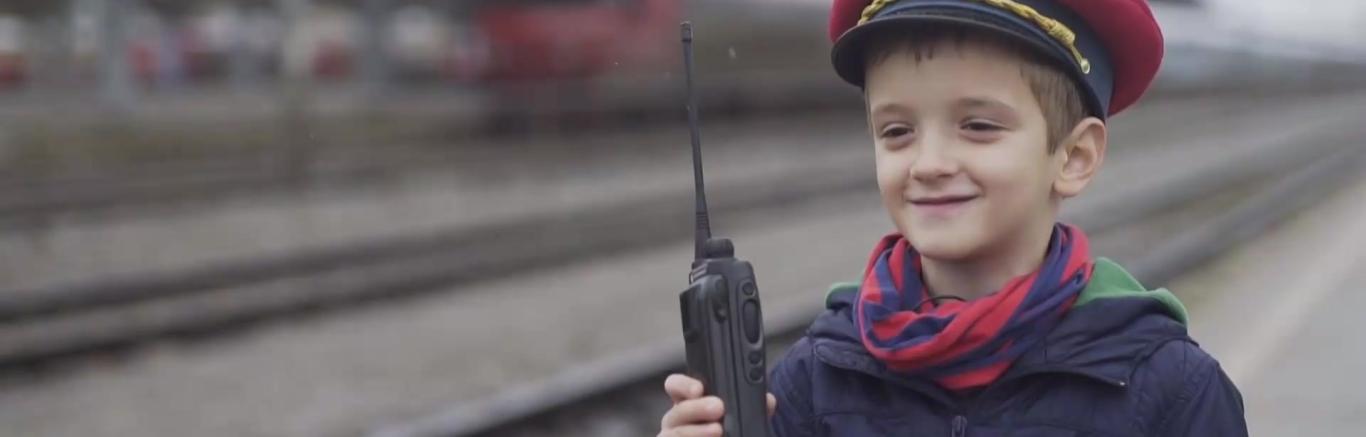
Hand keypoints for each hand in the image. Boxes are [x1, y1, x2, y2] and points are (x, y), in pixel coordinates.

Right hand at [657, 373, 776, 436]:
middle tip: (718, 407)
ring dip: (695, 431)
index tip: (699, 388)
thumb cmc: (729, 432)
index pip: (675, 386)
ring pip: (674, 433)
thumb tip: (768, 401)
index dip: (684, 385)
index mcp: (689, 403)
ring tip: (717, 430)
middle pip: (677, 410)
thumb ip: (752, 406)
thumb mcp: (741, 417)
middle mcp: (677, 420)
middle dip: (697, 408)